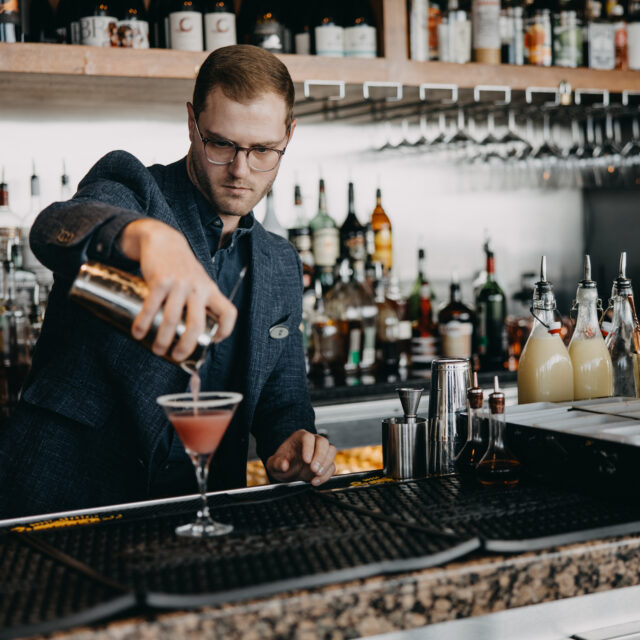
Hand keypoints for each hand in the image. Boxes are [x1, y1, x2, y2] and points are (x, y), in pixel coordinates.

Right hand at [118, 218, 236, 360]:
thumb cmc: (181, 267)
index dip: (225, 331)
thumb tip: (191, 333)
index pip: (228, 313)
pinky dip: (143, 324)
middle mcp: (198, 288)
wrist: (163, 240)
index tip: (212, 342)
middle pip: (197, 325)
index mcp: (211, 290)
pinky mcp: (160, 280)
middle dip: (187, 346)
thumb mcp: (199, 281)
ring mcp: (179, 284)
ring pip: (171, 319)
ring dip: (163, 340)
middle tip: (177, 356)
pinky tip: (138, 333)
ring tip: (157, 350)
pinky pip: (151, 307)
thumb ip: (199, 301)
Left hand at [266, 430, 336, 486]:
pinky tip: (316, 481)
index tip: (306, 460)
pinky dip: (326, 475)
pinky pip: (332, 466)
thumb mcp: (274, 464)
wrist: (287, 471)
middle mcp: (313, 442)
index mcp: (300, 437)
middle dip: (320, 456)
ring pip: (331, 451)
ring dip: (326, 464)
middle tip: (313, 469)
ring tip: (316, 474)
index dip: (309, 448)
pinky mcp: (325, 463)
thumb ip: (277, 463)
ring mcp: (321, 452)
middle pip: (323, 442)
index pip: (308, 437)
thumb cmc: (281, 463)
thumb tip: (284, 465)